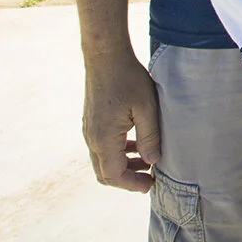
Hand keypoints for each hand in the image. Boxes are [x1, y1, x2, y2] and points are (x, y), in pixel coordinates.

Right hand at [80, 51, 160, 192]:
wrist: (105, 56)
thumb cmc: (127, 79)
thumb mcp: (146, 108)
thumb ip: (150, 137)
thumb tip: (153, 161)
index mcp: (104, 139)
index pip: (114, 176)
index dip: (132, 185)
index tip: (151, 185)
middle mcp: (92, 138)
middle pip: (105, 173)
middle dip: (127, 179)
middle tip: (149, 176)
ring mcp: (89, 130)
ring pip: (103, 160)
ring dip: (123, 165)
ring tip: (147, 160)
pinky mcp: (91, 121)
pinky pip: (101, 146)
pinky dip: (117, 152)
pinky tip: (135, 143)